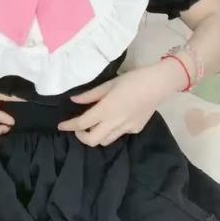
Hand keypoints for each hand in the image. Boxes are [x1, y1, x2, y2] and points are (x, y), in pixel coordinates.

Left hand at [57, 62, 178, 145]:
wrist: (158, 84)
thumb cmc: (133, 79)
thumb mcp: (109, 84)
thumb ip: (91, 95)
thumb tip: (74, 100)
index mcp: (105, 110)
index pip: (81, 124)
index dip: (68, 126)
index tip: (61, 126)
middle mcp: (114, 122)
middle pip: (92, 140)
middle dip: (82, 136)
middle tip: (80, 128)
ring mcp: (126, 128)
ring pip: (105, 141)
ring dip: (97, 135)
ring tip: (97, 125)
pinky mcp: (136, 129)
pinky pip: (120, 134)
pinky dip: (114, 129)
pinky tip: (118, 119)